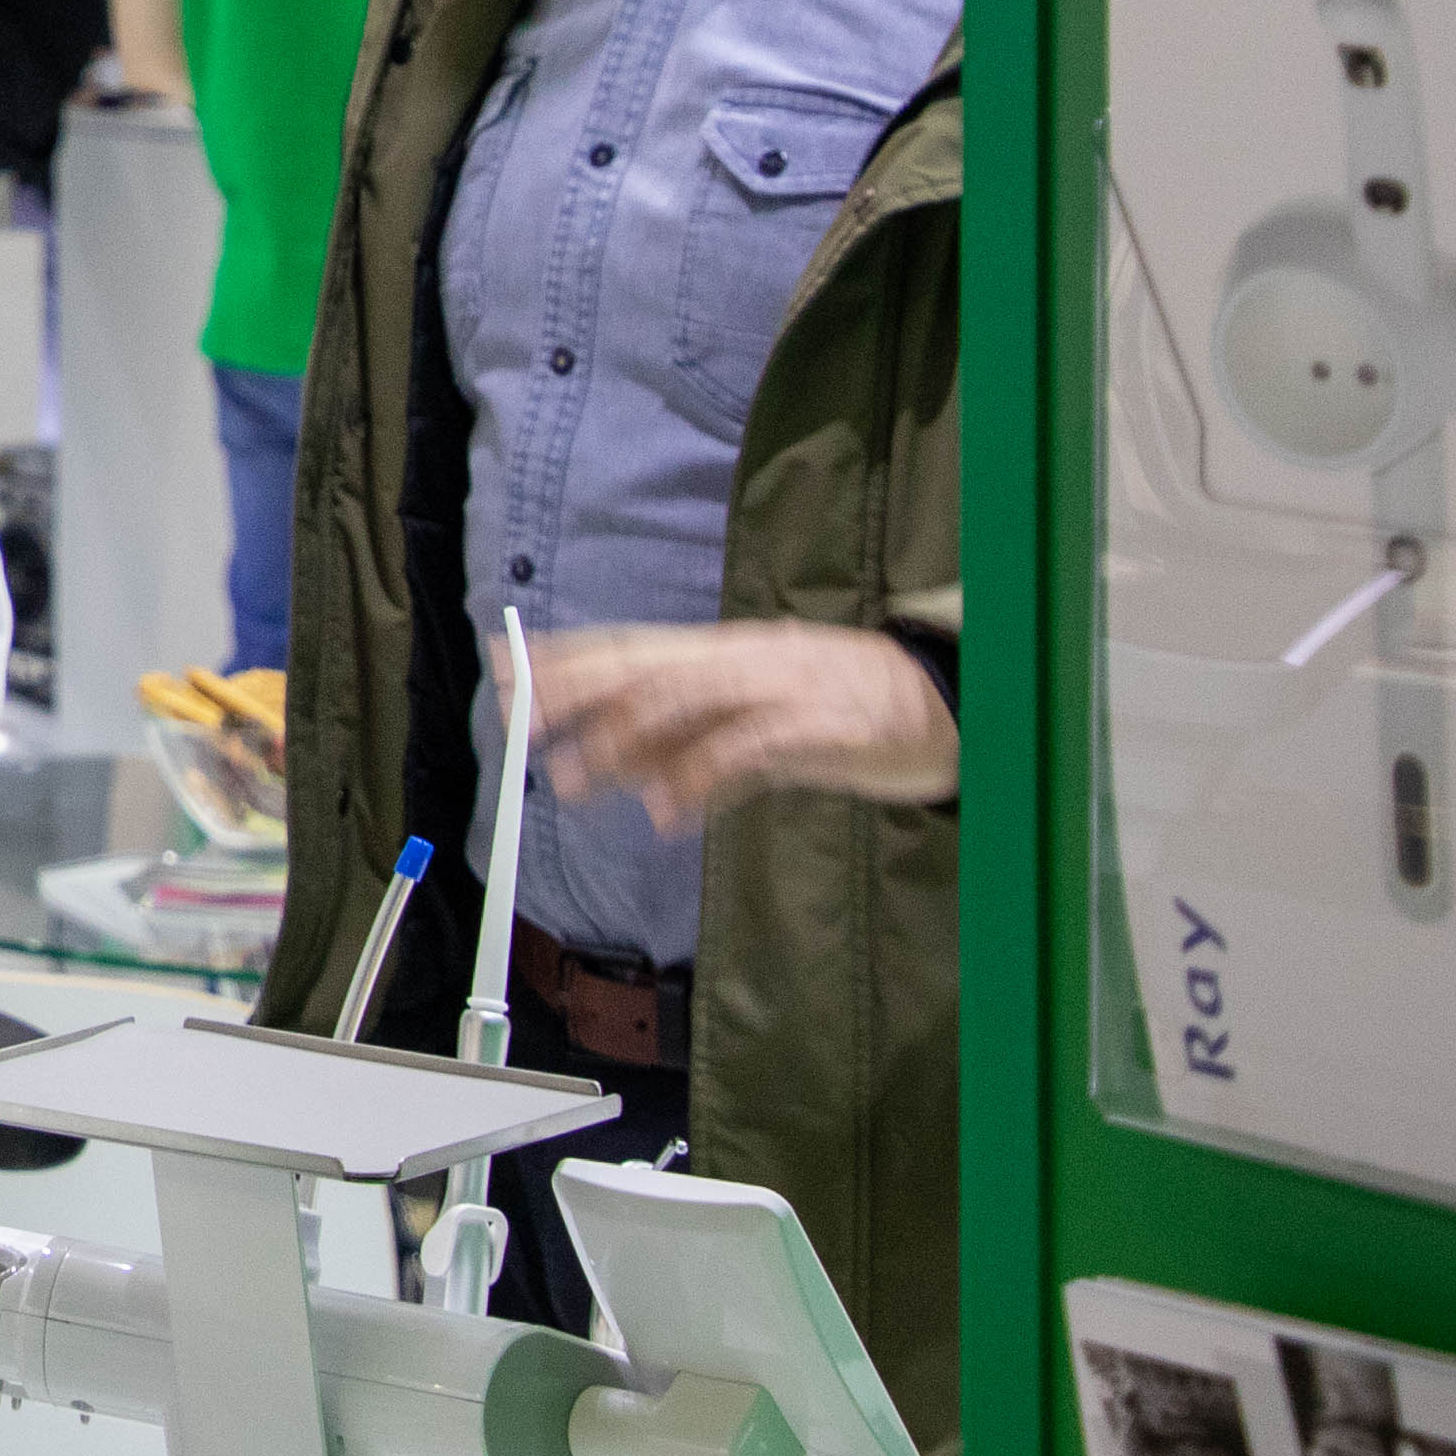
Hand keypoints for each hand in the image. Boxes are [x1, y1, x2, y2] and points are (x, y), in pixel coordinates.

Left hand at [526, 620, 956, 824]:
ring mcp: (782, 688)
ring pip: (684, 701)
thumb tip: (626, 775)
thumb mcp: (761, 715)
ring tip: (574, 778)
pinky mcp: (821, 726)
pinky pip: (749, 749)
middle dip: (575, 693)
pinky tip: (666, 809)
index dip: (566, 658)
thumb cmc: (848, 709)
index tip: (506, 674)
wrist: (949, 703)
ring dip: (621, 742)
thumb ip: (697, 740)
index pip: (632, 646)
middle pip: (643, 668)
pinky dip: (701, 777)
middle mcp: (744, 659)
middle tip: (518, 725)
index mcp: (727, 650)